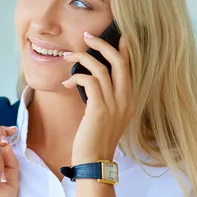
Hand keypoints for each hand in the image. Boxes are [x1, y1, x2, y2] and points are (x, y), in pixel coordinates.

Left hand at [62, 32, 135, 164]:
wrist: (94, 161)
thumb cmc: (94, 139)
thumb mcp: (105, 116)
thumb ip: (104, 98)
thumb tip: (90, 81)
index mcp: (129, 100)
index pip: (129, 68)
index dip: (124, 50)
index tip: (117, 35)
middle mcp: (126, 99)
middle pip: (119, 61)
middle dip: (103, 44)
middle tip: (87, 36)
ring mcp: (114, 104)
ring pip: (101, 68)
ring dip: (82, 58)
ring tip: (67, 55)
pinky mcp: (100, 108)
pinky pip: (89, 81)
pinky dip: (76, 77)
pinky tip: (66, 82)